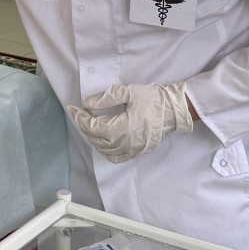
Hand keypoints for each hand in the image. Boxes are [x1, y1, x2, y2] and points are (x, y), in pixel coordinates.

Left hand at [69, 82, 194, 163]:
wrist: (174, 110)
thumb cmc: (152, 98)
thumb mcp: (127, 92)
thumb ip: (105, 98)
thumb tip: (87, 104)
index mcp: (121, 128)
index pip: (92, 126)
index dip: (80, 117)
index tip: (74, 108)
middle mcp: (125, 143)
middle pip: (95, 139)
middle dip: (84, 126)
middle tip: (81, 114)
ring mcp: (132, 150)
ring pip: (103, 149)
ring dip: (93, 138)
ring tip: (90, 125)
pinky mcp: (137, 152)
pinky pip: (115, 157)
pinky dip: (105, 151)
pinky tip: (103, 140)